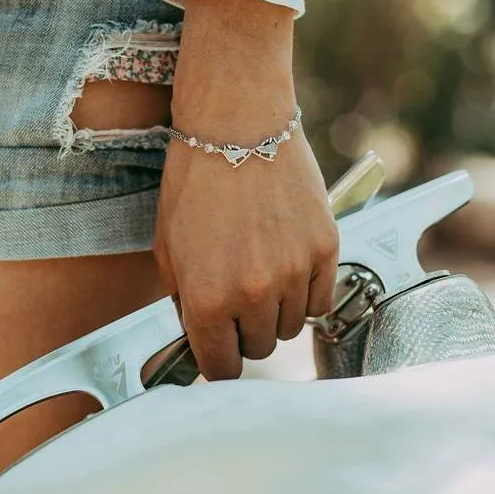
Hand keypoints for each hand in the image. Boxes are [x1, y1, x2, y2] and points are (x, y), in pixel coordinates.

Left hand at [153, 0, 338, 379]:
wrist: (237, 125)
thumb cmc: (194, 183)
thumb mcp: (168, 248)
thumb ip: (184, 301)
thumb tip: (202, 335)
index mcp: (207, 300)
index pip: (219, 368)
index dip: (216, 360)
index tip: (219, 349)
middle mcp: (254, 295)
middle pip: (258, 350)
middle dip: (243, 333)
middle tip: (237, 302)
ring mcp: (295, 273)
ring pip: (291, 328)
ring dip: (275, 313)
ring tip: (262, 274)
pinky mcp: (326, 249)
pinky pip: (321, 301)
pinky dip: (305, 293)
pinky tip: (289, 267)